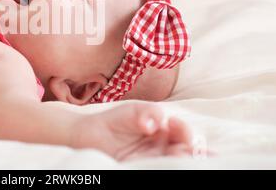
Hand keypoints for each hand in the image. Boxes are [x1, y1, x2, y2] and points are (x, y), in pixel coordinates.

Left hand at [71, 103, 194, 160]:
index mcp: (165, 133)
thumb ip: (149, 112)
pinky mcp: (140, 168)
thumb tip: (154, 125)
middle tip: (182, 148)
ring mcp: (153, 161)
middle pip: (187, 153)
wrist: (89, 134)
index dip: (185, 129)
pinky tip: (163, 164)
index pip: (185, 134)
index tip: (172, 122)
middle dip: (191, 151)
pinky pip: (155, 168)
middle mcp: (163, 149)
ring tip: (176, 155)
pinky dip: (163, 167)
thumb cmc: (114, 121)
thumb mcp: (133, 111)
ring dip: (180, 161)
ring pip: (174, 164)